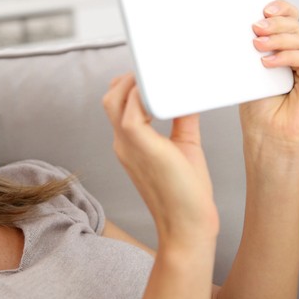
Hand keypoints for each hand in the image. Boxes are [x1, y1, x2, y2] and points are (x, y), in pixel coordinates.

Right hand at [102, 74, 218, 246]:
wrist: (188, 227)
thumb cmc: (188, 194)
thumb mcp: (185, 146)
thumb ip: (183, 119)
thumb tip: (189, 94)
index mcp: (130, 144)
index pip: (117, 106)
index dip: (130, 86)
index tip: (150, 74)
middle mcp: (123, 143)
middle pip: (110, 98)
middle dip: (128, 79)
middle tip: (155, 71)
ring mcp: (128, 146)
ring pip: (115, 99)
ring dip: (135, 83)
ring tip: (159, 77)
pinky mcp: (142, 147)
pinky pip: (131, 111)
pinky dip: (144, 96)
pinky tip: (163, 92)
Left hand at [242, 0, 298, 153]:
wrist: (267, 137)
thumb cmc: (258, 108)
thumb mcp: (251, 70)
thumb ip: (256, 47)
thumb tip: (250, 25)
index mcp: (285, 50)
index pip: (288, 19)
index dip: (279, 9)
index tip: (262, 8)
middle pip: (293, 26)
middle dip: (274, 23)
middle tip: (256, 28)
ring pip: (298, 40)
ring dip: (276, 40)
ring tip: (257, 46)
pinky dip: (286, 57)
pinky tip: (268, 64)